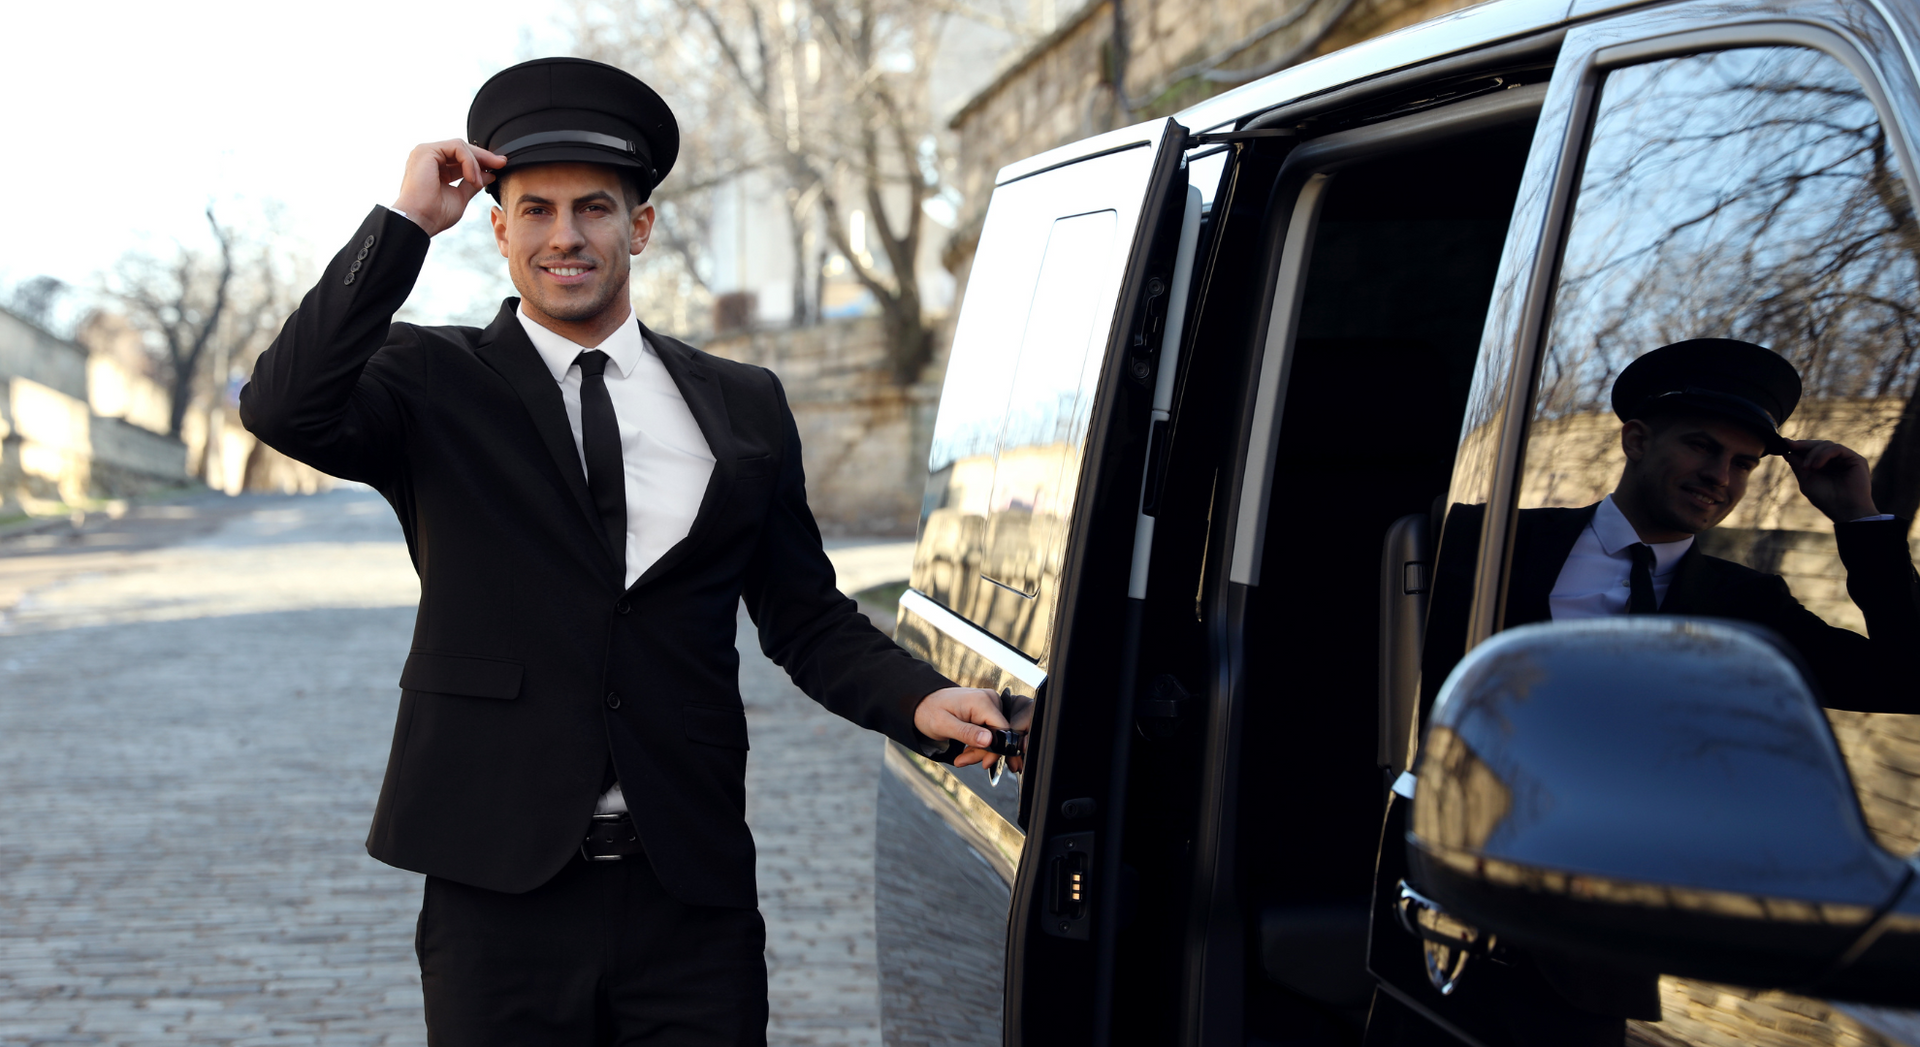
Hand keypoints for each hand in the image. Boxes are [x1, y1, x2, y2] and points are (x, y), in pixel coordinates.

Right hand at [392, 139, 506, 236]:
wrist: (418, 222)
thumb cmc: (434, 215)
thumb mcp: (459, 197)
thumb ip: (472, 184)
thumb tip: (489, 175)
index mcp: (434, 167)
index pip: (460, 157)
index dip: (480, 161)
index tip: (499, 167)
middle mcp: (428, 157)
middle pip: (461, 149)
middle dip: (484, 157)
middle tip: (501, 163)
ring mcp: (426, 152)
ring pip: (461, 147)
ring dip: (476, 163)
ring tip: (479, 182)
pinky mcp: (427, 151)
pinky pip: (457, 148)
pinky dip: (469, 162)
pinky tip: (472, 178)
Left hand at [913, 687, 1032, 772]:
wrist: (922, 703)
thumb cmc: (929, 711)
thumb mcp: (944, 726)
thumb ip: (967, 733)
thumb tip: (989, 740)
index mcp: (982, 701)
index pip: (1003, 730)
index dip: (996, 750)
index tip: (983, 763)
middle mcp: (990, 700)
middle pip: (999, 735)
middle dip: (983, 752)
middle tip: (963, 761)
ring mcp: (990, 704)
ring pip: (995, 736)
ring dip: (979, 751)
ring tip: (962, 757)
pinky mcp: (987, 710)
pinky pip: (990, 732)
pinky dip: (979, 744)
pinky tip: (966, 749)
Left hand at [1784, 439, 1879, 521]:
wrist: (1846, 511)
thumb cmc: (1827, 500)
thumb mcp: (1807, 481)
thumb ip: (1798, 465)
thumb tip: (1786, 450)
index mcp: (1825, 465)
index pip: (1811, 450)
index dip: (1798, 446)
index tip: (1784, 443)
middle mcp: (1836, 460)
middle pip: (1818, 444)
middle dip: (1803, 445)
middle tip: (1790, 445)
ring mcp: (1846, 459)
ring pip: (1826, 444)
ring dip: (1812, 453)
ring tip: (1807, 468)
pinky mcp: (1855, 459)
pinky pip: (1836, 448)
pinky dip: (1823, 455)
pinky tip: (1816, 466)